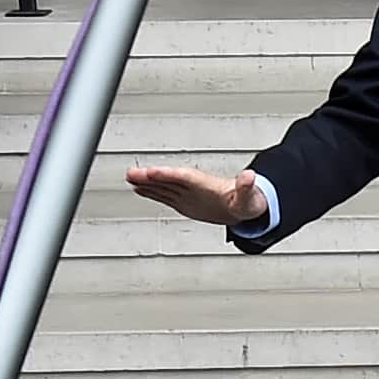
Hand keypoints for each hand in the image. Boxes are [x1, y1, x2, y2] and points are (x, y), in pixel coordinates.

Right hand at [125, 162, 267, 228]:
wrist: (246, 206)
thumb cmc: (248, 201)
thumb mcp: (249, 196)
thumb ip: (246, 186)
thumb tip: (250, 176)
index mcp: (207, 184)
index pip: (182, 176)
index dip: (167, 174)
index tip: (151, 172)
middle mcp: (194, 186)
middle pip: (168, 178)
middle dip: (150, 176)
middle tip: (130, 173)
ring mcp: (189, 193)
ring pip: (163, 185)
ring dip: (146, 182)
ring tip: (129, 177)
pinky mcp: (186, 202)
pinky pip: (166, 195)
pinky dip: (152, 192)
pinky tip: (141, 189)